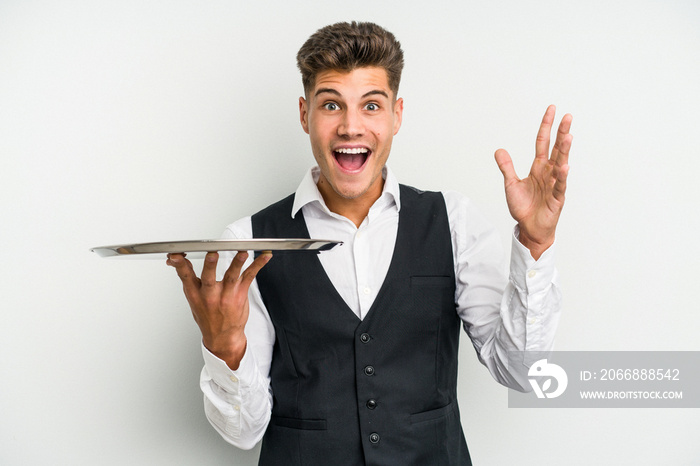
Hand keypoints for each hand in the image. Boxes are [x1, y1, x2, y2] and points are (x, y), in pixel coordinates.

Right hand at [167, 250, 271, 369]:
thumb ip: (187, 278)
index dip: (180, 265)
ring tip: (242, 253)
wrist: (223, 337)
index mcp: (195, 294)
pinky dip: (258, 265)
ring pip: (232, 276)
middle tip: (212, 254)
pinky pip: (250, 276)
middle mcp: (210, 295)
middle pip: (209, 277)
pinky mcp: (240, 294)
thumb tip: (175, 260)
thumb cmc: (208, 317)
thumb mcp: (193, 299)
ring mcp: (226, 295)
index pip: (185, 276)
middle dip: (210, 265)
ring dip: (237, 263)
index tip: (176, 256)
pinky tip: (264, 257)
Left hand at [495, 105, 572, 259]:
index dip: (546, 126)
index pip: (543, 142)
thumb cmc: (523, 207)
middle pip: (556, 148)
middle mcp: (548, 172)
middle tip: (567, 116)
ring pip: (560, 163)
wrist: (529, 228)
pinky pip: (559, 185)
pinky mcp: (556, 198)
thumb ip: (506, 167)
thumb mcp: (510, 184)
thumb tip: (499, 150)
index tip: (551, 110)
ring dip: (564, 150)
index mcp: (538, 167)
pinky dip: (561, 176)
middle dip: (561, 132)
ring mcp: (554, 184)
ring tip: (568, 136)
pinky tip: (563, 166)